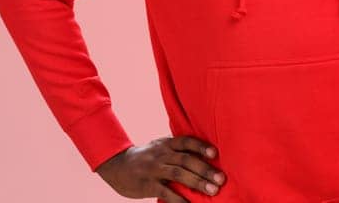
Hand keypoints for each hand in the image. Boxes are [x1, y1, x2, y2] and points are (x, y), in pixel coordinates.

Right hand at [95, 136, 225, 200]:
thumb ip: (177, 150)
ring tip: (212, 190)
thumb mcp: (159, 148)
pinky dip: (179, 199)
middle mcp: (161, 154)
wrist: (116, 166)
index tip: (215, 153)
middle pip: (186, 160)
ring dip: (197, 182)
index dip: (201, 146)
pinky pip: (166, 192)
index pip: (186, 142)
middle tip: (221, 179)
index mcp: (166, 144)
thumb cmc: (145, 158)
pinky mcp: (147, 184)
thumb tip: (205, 156)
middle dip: (205, 169)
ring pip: (178, 174)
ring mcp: (153, 169)